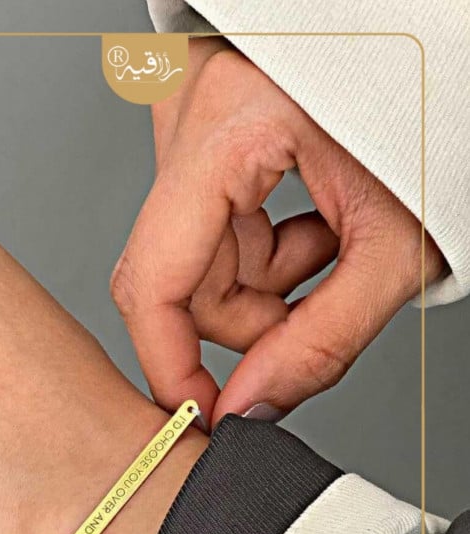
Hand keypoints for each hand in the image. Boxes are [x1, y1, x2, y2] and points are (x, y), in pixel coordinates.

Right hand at [110, 39, 445, 424]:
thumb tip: (248, 408)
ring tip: (333, 241)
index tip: (200, 412)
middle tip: (317, 313)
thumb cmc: (442, 118)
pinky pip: (214, 226)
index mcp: (231, 120)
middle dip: (249, 319)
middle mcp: (192, 109)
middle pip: (181, 277)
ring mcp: (194, 116)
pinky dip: (267, 248)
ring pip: (198, 259)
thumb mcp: (396, 245)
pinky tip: (317, 224)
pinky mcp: (208, 130)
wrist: (456, 60)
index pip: (154, 276)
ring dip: (266, 283)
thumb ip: (321, 341)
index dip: (171, 363)